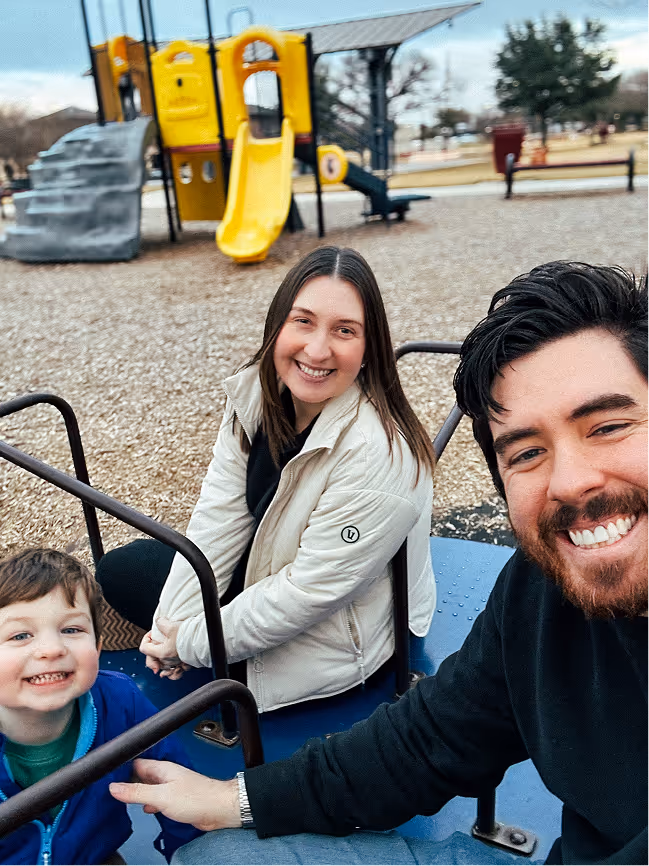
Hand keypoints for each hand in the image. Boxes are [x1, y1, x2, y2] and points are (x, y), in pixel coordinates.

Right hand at [109, 759, 240, 830]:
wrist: (218, 809)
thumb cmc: (197, 798)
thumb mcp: (161, 796)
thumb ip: (137, 792)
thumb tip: (114, 787)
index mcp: (162, 768)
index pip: (136, 763)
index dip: (122, 768)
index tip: (107, 774)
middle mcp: (166, 775)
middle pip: (141, 775)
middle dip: (128, 781)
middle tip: (112, 789)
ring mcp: (171, 787)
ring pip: (149, 787)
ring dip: (138, 793)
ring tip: (124, 800)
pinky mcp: (176, 799)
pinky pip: (158, 798)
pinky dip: (150, 802)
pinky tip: (146, 809)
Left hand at [140, 618, 190, 679]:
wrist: (202, 641)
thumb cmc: (188, 636)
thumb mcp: (171, 626)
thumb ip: (161, 623)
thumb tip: (158, 622)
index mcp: (161, 653)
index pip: (144, 648)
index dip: (146, 639)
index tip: (153, 633)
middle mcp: (166, 661)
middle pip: (150, 659)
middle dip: (151, 649)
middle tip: (155, 641)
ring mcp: (174, 664)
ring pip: (161, 667)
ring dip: (158, 662)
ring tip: (159, 655)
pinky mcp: (182, 665)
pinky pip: (173, 674)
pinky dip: (169, 672)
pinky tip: (167, 672)